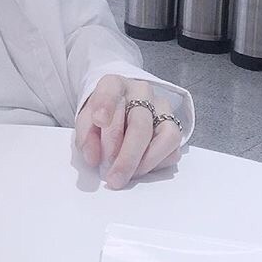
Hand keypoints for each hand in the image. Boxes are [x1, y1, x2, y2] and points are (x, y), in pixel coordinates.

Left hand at [75, 75, 181, 189]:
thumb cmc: (102, 115)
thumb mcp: (86, 120)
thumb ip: (86, 136)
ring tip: (127, 176)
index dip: (105, 105)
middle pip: (140, 123)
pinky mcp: (174, 126)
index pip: (111, 89)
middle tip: (113, 178)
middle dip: (126, 156)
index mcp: (115, 84)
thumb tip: (93, 158)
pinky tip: (139, 169)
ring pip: (165, 136)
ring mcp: (162, 107)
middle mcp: (141, 92)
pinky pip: (173, 149)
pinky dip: (156, 163)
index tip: (99, 121)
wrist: (119, 109)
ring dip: (145, 162)